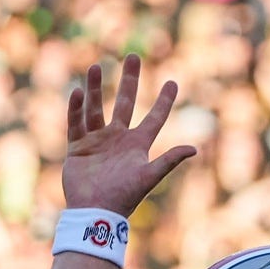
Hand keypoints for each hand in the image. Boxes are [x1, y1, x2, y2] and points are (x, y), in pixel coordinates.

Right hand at [62, 53, 196, 216]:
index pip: (155, 118)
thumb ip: (169, 160)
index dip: (164, 100)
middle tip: (133, 57)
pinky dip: (75, 109)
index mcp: (138, 144)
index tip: (172, 81)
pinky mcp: (77, 148)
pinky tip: (77, 92)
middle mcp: (118, 139)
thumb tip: (194, 148)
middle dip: (129, 80)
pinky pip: (75, 123)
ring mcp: (97, 141)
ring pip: (96, 108)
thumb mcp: (149, 176)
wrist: (95, 212)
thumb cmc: (124, 195)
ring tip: (96, 67)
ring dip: (96, 88)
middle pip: (125, 103)